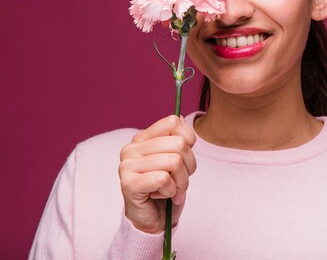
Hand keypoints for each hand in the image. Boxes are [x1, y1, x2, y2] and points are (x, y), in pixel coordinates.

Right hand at [118, 115, 196, 233]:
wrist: (152, 220)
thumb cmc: (165, 188)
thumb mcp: (176, 160)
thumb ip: (176, 138)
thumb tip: (181, 117)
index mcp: (142, 138)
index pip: (173, 122)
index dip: (189, 139)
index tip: (185, 156)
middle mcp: (131, 148)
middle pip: (179, 144)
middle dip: (189, 167)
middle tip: (180, 181)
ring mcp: (127, 165)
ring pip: (174, 162)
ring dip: (181, 182)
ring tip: (172, 190)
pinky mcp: (128, 183)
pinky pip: (163, 179)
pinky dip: (170, 190)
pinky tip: (161, 195)